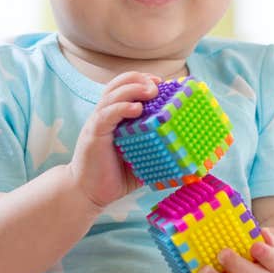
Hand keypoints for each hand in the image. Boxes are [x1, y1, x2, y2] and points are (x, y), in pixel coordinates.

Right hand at [68, 71, 158, 209]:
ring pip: (112, 95)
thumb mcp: (141, 160)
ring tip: (150, 91)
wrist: (87, 193)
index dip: (142, 80)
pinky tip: (136, 108)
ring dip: (133, 89)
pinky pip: (107, 115)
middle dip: (139, 79)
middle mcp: (105, 115)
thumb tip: (186, 156)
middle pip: (119, 84)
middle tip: (157, 85)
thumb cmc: (115, 177)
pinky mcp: (94, 134)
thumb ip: (157, 152)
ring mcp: (98, 123)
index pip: (126, 86)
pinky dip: (121, 108)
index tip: (161, 83)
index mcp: (115, 116)